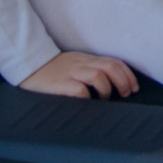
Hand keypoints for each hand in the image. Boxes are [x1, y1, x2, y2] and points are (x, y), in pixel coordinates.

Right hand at [20, 51, 137, 98]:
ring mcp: (70, 73)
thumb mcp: (75, 64)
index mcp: (87, 59)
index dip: (127, 74)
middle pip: (110, 67)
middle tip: (127, 94)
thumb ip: (91, 69)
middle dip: (123, 81)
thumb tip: (113, 82)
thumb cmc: (54, 70)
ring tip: (105, 99)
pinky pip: (79, 90)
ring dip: (107, 89)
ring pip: (98, 76)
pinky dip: (88, 97)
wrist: (28, 65)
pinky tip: (88, 103)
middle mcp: (81, 64)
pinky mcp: (59, 84)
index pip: (114, 62)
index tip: (134, 87)